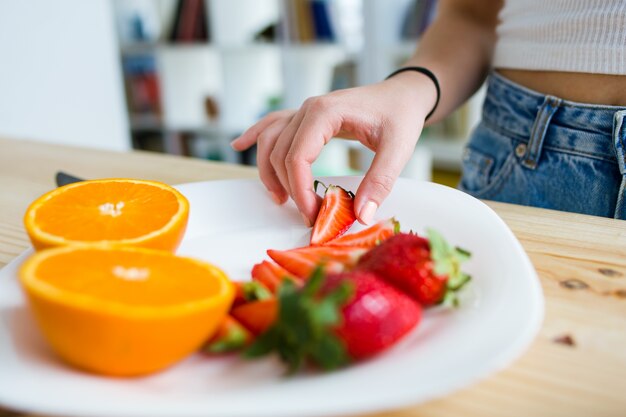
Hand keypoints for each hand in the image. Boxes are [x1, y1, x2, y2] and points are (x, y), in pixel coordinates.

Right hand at [231, 72, 436, 225]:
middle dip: (289, 188)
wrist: (403, 93)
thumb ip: (380, 181)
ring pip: (270, 141)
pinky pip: (273, 124)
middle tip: (309, 215)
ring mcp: (304, 110)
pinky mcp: (307, 116)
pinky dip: (256, 135)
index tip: (313, 214)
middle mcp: (309, 109)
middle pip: (280, 153)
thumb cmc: (401, 116)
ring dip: (268, 170)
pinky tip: (239, 144)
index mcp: (325, 113)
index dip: (300, 190)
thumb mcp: (398, 149)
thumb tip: (361, 215)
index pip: (297, 157)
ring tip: (279, 199)